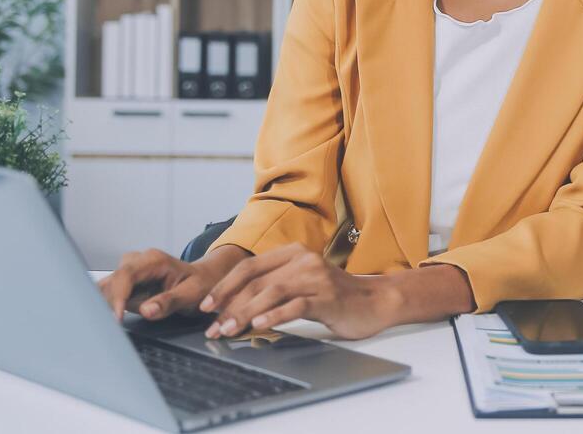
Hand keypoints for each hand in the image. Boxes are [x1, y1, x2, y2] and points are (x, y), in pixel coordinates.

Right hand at [97, 245, 248, 320]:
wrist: (202, 279)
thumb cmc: (199, 284)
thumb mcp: (191, 294)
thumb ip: (169, 302)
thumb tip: (146, 310)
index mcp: (154, 260)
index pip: (126, 275)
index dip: (118, 297)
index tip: (117, 318)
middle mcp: (138, 261)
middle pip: (112, 282)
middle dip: (114, 304)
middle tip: (120, 325)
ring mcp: (129, 270)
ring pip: (107, 288)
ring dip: (110, 306)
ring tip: (120, 322)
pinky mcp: (125, 281)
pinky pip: (110, 293)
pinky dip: (110, 305)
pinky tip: (116, 317)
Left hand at [200, 243, 396, 339]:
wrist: (376, 301)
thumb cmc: (335, 297)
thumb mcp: (302, 284)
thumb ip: (275, 288)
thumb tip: (234, 309)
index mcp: (293, 253)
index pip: (249, 266)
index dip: (224, 286)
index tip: (206, 306)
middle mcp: (304, 260)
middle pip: (256, 281)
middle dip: (229, 305)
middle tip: (212, 327)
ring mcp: (317, 278)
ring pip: (272, 291)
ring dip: (245, 312)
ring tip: (228, 329)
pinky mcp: (328, 297)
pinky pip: (296, 305)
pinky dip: (275, 315)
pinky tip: (259, 325)